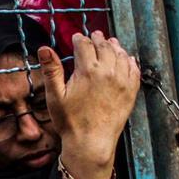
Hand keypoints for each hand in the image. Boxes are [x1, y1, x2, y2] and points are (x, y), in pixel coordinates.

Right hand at [39, 32, 139, 178]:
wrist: (91, 143)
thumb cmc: (71, 122)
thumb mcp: (55, 96)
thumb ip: (51, 70)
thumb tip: (44, 49)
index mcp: (88, 71)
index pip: (85, 45)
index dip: (79, 39)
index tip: (77, 38)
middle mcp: (107, 72)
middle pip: (104, 46)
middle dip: (98, 39)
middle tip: (95, 35)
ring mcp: (121, 81)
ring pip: (120, 55)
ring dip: (114, 46)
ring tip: (111, 43)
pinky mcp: (130, 92)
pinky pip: (133, 70)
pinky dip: (130, 61)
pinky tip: (127, 58)